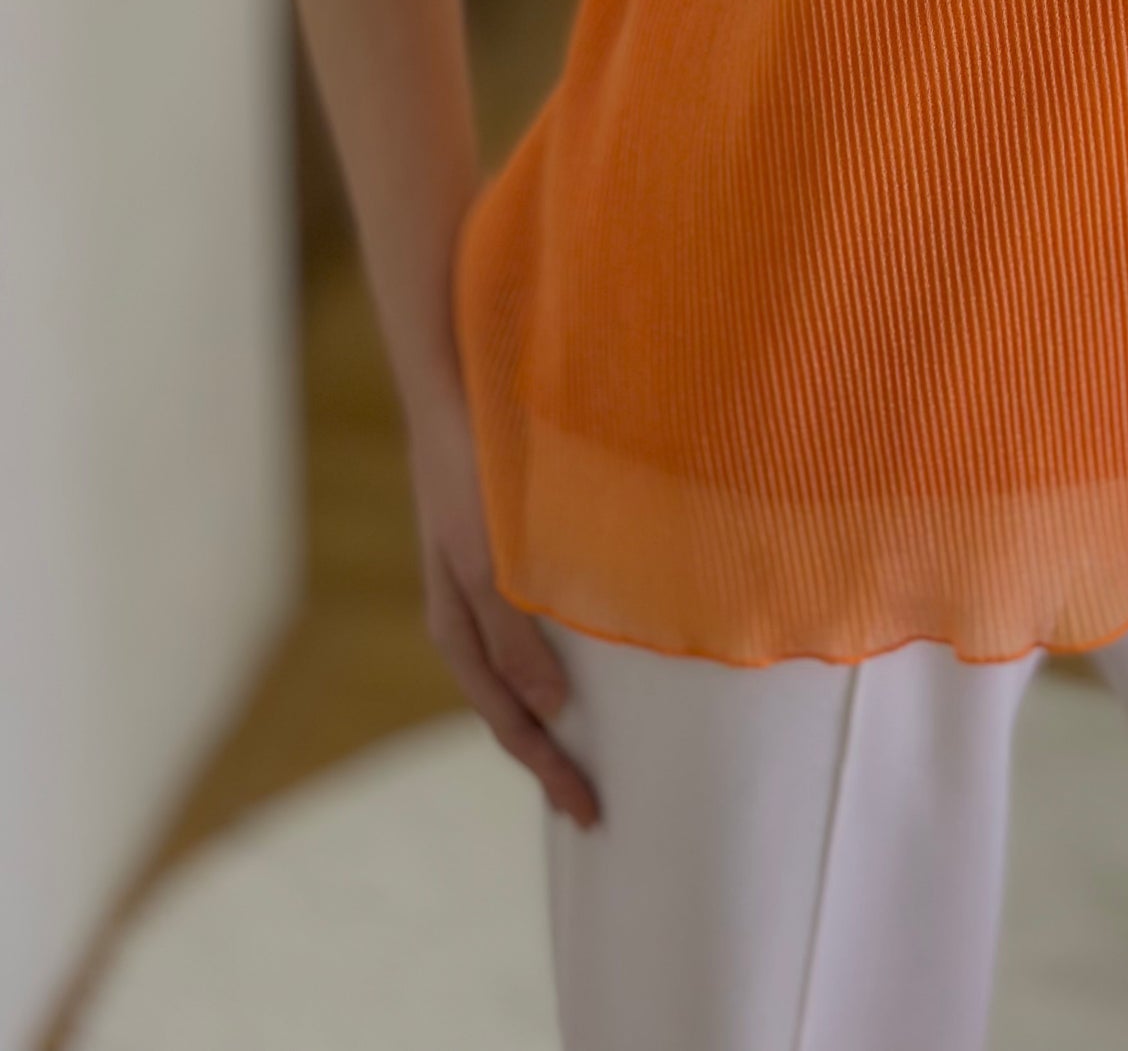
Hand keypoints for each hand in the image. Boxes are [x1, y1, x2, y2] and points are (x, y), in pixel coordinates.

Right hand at [406, 385, 601, 828]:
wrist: (451, 396)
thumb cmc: (468, 476)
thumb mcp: (487, 560)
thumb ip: (512, 633)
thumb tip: (550, 712)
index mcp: (457, 627)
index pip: (507, 719)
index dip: (547, 767)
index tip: (590, 812)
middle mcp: (466, 617)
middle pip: (508, 708)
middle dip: (547, 760)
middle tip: (593, 808)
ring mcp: (479, 589)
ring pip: (516, 675)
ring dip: (548, 719)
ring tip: (588, 755)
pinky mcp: (499, 558)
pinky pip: (525, 632)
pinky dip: (551, 666)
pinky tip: (581, 669)